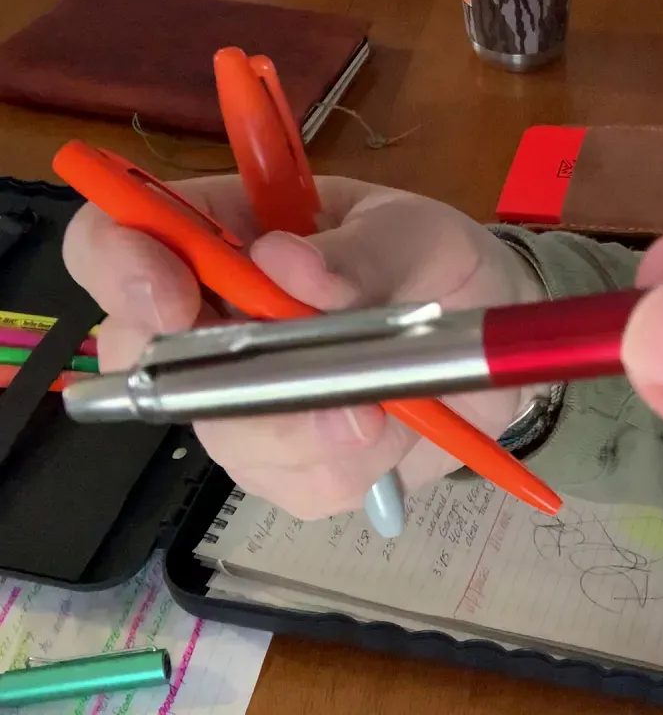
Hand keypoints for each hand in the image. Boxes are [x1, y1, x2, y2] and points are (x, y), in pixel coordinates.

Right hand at [64, 175, 544, 518]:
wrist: (490, 336)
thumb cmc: (436, 264)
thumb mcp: (416, 235)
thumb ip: (359, 252)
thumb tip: (285, 264)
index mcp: (218, 241)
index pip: (110, 246)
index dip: (117, 268)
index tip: (170, 294)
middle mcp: (207, 330)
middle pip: (145, 369)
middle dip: (233, 388)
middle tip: (327, 392)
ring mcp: (241, 409)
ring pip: (230, 441)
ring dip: (317, 431)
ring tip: (390, 406)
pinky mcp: (292, 471)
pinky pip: (301, 487)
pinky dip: (358, 465)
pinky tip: (398, 433)